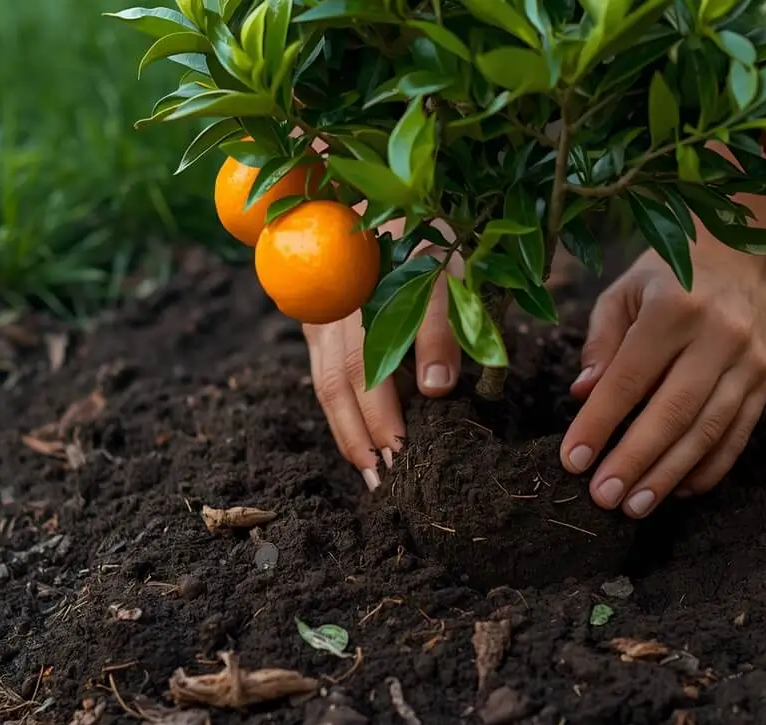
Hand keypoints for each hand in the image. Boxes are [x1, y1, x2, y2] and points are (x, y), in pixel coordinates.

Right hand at [303, 239, 462, 489]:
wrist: (363, 204)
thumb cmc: (422, 241)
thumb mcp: (453, 264)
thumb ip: (450, 320)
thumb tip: (437, 385)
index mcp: (403, 255)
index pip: (421, 300)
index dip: (431, 344)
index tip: (441, 396)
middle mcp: (354, 286)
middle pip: (361, 364)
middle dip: (381, 426)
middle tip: (404, 476)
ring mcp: (326, 309)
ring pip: (333, 383)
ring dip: (355, 436)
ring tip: (379, 480)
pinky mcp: (312, 325)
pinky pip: (323, 382)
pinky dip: (343, 422)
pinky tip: (363, 456)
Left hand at [561, 245, 765, 517]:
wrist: (738, 257)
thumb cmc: (665, 279)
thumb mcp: (623, 293)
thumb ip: (602, 343)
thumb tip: (583, 396)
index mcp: (675, 307)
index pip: (630, 377)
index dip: (600, 422)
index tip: (572, 460)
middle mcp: (719, 335)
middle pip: (673, 411)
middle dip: (635, 459)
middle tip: (603, 498)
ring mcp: (749, 362)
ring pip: (708, 430)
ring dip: (669, 474)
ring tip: (635, 506)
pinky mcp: (765, 383)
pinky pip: (736, 436)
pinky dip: (707, 469)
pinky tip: (677, 491)